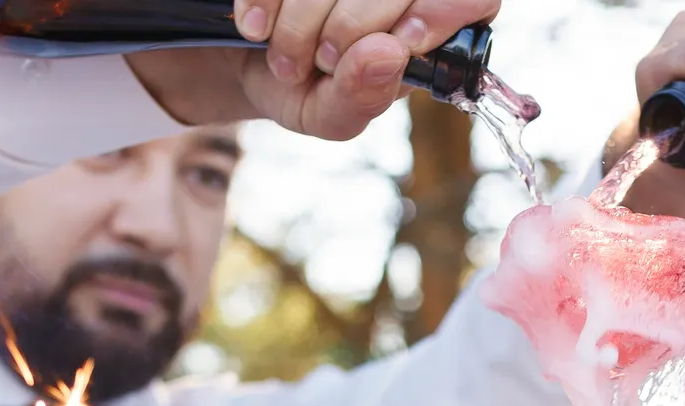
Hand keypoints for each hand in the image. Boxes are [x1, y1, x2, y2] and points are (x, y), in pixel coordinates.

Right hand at [130, 0, 494, 137]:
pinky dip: (266, 2)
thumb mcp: (330, 115)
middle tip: (323, 64)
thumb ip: (363, 97)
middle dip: (353, 28)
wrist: (242, 60)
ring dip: (303, 21)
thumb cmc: (304, 89)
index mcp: (425, 30)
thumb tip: (388, 52)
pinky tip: (254, 26)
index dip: (443, 12)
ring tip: (284, 58)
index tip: (401, 40)